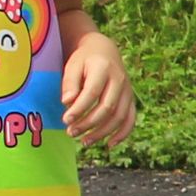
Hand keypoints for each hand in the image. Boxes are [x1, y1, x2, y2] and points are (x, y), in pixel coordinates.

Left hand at [60, 28, 137, 148]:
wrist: (104, 51)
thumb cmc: (83, 60)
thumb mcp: (72, 66)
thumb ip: (70, 83)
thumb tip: (67, 103)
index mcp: (103, 69)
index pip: (92, 92)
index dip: (79, 108)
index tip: (65, 120)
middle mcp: (119, 80)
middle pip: (107, 107)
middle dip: (89, 123)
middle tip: (71, 132)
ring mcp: (127, 91)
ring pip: (119, 116)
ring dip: (102, 132)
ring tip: (84, 141)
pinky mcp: (130, 100)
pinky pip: (130, 119)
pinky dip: (122, 134)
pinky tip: (109, 144)